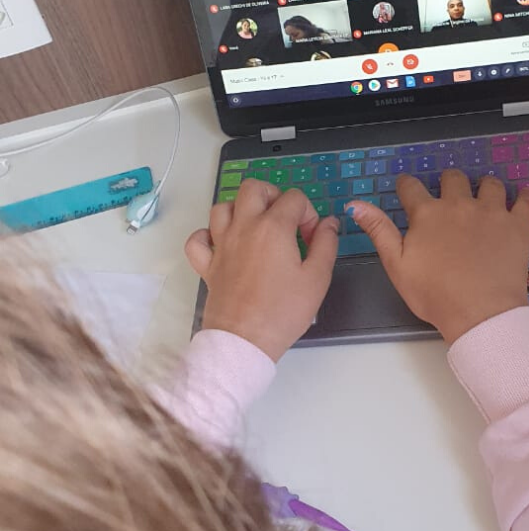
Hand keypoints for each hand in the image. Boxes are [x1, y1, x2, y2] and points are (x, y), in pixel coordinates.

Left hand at [185, 179, 338, 360]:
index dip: (309, 213)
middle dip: (273, 195)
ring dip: (241, 209)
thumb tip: (329, 224)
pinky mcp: (207, 265)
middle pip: (253, 188)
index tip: (313, 237)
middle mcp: (244, 228)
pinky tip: (222, 243)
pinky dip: (207, 235)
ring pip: (223, 207)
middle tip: (285, 219)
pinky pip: (197, 239)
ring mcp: (221, 245)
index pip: (294, 198)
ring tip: (257, 227)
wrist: (245, 341)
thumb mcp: (317, 278)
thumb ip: (326, 244)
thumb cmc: (282, 312)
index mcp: (273, 227)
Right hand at [347, 172, 528, 345]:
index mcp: (427, 214)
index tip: (407, 188)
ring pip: (489, 183)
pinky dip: (523, 196)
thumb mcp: (397, 265)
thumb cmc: (435, 294)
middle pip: (452, 178)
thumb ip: (379, 231)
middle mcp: (459, 205)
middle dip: (448, 183)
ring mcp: (492, 212)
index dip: (407, 186)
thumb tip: (357, 205)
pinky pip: (525, 200)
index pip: (411, 187)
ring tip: (484, 196)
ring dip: (484, 186)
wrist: (481, 312)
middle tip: (449, 196)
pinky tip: (522, 196)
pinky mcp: (518, 224)